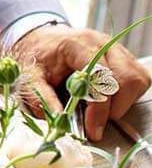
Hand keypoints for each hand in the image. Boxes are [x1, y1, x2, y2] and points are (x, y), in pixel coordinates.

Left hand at [12, 22, 149, 141]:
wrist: (39, 38)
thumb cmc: (36, 55)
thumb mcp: (29, 76)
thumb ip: (42, 98)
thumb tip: (59, 122)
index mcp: (78, 44)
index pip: (101, 77)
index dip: (99, 107)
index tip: (92, 129)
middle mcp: (103, 43)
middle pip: (127, 79)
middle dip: (114, 108)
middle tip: (94, 122)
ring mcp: (116, 49)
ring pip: (137, 80)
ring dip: (124, 102)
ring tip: (100, 110)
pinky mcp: (124, 57)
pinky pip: (138, 78)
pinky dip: (128, 95)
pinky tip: (108, 99)